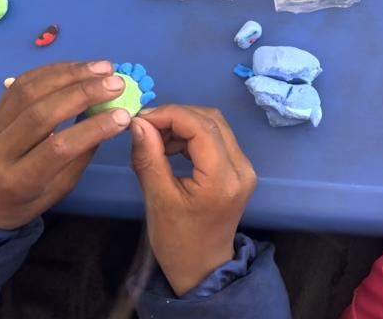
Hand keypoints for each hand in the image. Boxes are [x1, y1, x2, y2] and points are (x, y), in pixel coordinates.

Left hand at [0, 61, 130, 228]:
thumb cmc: (25, 200)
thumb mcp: (58, 188)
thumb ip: (81, 154)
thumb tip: (111, 118)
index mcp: (19, 180)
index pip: (58, 148)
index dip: (93, 128)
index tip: (124, 115)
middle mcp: (0, 150)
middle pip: (42, 112)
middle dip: (84, 93)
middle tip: (117, 83)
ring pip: (30, 90)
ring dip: (70, 74)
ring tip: (103, 68)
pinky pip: (20, 83)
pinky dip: (53, 70)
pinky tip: (78, 67)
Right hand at [130, 106, 255, 295]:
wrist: (202, 267)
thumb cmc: (177, 240)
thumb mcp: (157, 199)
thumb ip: (149, 158)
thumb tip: (138, 123)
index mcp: (223, 178)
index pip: (202, 127)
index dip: (171, 115)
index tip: (141, 118)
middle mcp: (242, 168)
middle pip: (212, 121)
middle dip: (176, 116)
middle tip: (145, 127)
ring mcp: (244, 168)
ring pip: (215, 127)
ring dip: (183, 125)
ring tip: (153, 139)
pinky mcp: (239, 170)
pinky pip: (217, 139)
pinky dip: (192, 136)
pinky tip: (169, 147)